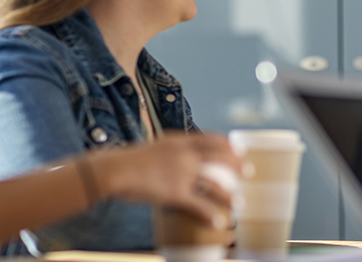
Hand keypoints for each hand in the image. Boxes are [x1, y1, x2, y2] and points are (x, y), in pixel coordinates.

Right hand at [88, 132, 245, 227]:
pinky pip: (199, 205)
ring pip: (215, 184)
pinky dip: (211, 214)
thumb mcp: (153, 147)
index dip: (227, 144)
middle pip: (219, 158)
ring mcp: (182, 173)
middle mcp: (185, 154)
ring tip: (239, 203)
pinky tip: (219, 221)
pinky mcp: (175, 192)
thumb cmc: (128, 160)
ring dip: (229, 194)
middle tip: (248, 171)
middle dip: (237, 165)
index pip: (210, 139)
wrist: (113, 169)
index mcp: (179, 141)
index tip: (239, 148)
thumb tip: (176, 157)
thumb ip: (168, 151)